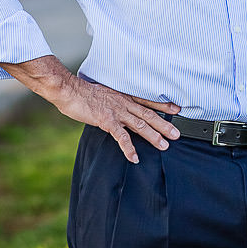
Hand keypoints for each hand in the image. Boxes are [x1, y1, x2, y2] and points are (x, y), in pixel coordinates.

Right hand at [50, 75, 179, 163]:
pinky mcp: (107, 121)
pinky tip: (134, 157)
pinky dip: (129, 148)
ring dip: (153, 136)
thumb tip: (117, 107)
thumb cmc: (82, 92)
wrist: (69, 90)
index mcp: (123, 96)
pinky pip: (121, 136)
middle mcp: (123, 103)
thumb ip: (113, 101)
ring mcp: (116, 112)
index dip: (162, 106)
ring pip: (140, 125)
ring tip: (164, 146)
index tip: (177, 110)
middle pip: (148, 115)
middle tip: (177, 135)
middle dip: (164, 125)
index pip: (147, 101)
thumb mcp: (103, 93)